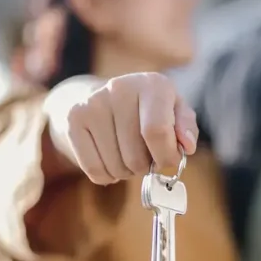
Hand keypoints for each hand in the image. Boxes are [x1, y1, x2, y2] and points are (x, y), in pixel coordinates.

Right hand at [59, 73, 198, 184]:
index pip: (157, 132)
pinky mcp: (73, 120)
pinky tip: (111, 159)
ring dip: (127, 172)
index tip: (168, 160)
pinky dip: (107, 176)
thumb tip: (187, 145)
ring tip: (128, 153)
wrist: (106, 99)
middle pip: (135, 156)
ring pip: (115, 166)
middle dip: (146, 166)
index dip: (165, 156)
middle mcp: (120, 88)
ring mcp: (93, 103)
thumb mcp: (175, 112)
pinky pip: (94, 170)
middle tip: (146, 155)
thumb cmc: (150, 110)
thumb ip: (186, 127)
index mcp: (152, 85)